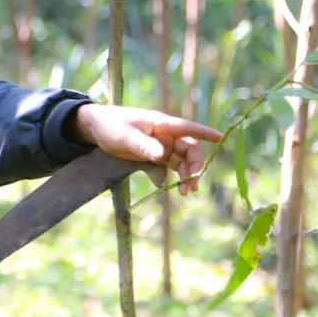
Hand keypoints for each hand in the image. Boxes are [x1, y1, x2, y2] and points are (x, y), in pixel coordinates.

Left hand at [72, 103, 223, 194]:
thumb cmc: (111, 125)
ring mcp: (161, 144)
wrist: (95, 128)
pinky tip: (174, 188)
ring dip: (187, 175)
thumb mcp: (125, 136)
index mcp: (161, 124)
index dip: (205, 133)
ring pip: (181, 160)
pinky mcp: (154, 154)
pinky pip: (171, 165)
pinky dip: (175, 176)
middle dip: (194, 167)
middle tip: (191, 186)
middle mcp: (165, 134)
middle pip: (188, 149)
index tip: (222, 139)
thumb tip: (161, 155)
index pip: (188, 128)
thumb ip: (143, 145)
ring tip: (186, 193)